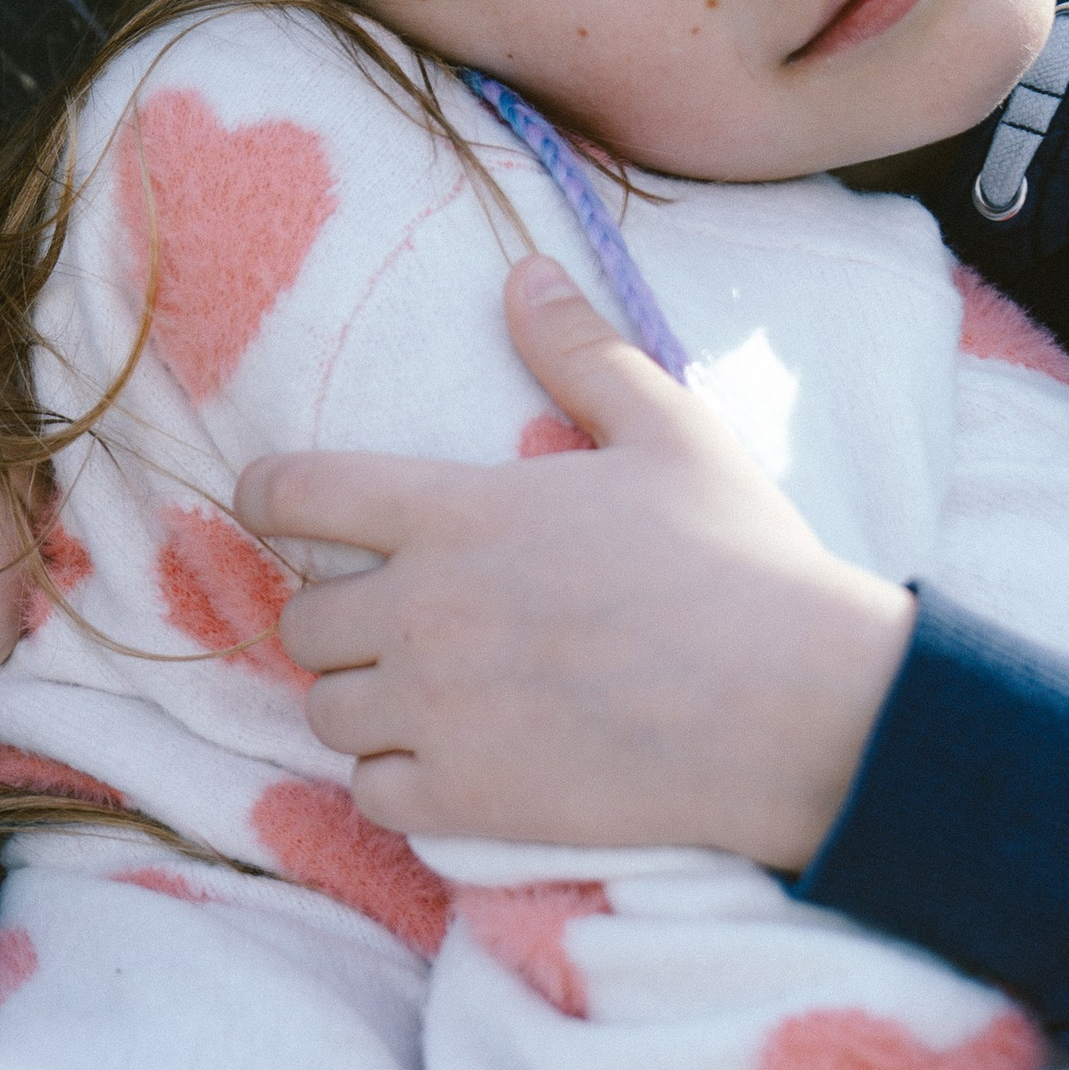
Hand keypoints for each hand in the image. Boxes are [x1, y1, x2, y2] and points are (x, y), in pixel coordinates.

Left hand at [237, 254, 915, 869]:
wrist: (800, 704)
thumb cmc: (738, 559)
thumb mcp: (668, 429)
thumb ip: (581, 351)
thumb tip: (524, 272)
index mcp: (455, 510)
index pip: (291, 493)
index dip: (268, 498)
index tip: (281, 510)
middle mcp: (424, 608)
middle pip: (300, 616)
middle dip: (334, 614)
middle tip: (394, 619)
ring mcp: (439, 710)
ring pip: (323, 708)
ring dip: (359, 699)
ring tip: (419, 693)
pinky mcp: (470, 797)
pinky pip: (370, 790)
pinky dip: (393, 779)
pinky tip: (445, 762)